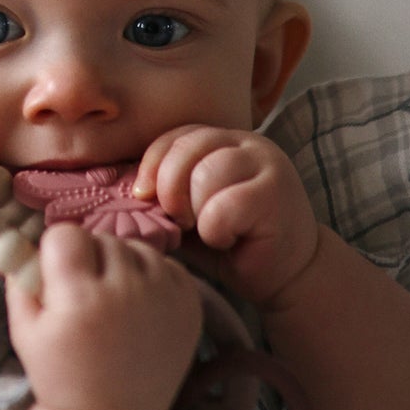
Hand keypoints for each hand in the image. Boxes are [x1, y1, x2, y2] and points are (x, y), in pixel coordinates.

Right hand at [5, 222, 202, 409]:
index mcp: (80, 299)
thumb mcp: (25, 333)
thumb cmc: (62, 376)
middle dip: (89, 258)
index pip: (66, 235)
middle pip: (102, 239)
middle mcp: (126, 291)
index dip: (57, 252)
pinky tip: (140, 305)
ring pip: (137, 248)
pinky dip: (151, 276)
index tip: (58, 275)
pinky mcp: (190, 303)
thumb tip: (25, 241)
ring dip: (122, 264)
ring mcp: (164, 296)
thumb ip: (20, 281)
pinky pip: (167, 264)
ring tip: (114, 300)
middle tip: (86, 294)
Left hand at [134, 126, 322, 307]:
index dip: (152, 166)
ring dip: (196, 213)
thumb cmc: (234, 243)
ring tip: (209, 230)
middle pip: (187, 150)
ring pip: (205, 175)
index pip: (176, 136)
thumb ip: (164, 196)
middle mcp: (247, 144)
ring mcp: (266, 164)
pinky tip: (228, 240)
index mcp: (223, 142)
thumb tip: (122, 194)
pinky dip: (215, 231)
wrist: (287, 273)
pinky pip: (223, 207)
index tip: (142, 197)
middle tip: (180, 221)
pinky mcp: (276, 193)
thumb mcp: (189, 214)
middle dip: (170, 190)